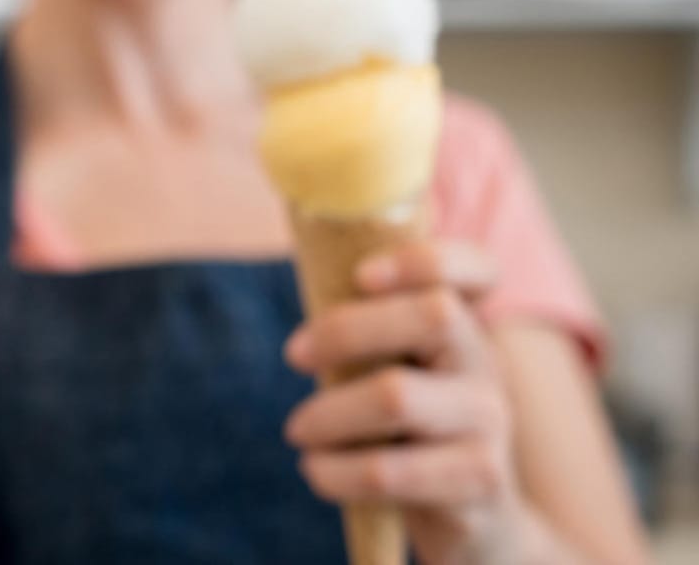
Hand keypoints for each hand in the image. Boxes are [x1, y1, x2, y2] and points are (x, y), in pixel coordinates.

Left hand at [284, 240, 532, 563]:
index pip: (477, 269)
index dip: (424, 259)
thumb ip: (367, 338)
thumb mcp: (399, 375)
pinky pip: (388, 470)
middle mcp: (488, 368)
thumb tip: (299, 322)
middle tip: (294, 355)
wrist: (479, 526)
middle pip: (433, 315)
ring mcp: (491, 425)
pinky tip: (317, 472)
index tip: (362, 274)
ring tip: (298, 431)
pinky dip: (336, 471)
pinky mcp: (478, 483)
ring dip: (328, 412)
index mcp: (466, 329)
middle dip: (346, 329)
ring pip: (397, 395)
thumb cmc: (412, 436)